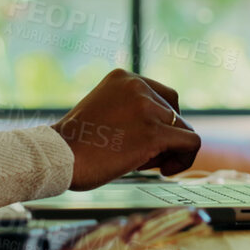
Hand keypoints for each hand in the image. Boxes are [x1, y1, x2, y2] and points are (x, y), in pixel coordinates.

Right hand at [50, 69, 200, 190]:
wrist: (58, 156)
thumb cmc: (75, 144)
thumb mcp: (103, 111)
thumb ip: (130, 111)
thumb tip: (164, 131)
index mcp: (124, 78)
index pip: (163, 96)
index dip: (160, 121)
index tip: (144, 140)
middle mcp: (138, 86)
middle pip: (174, 113)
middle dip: (165, 136)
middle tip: (144, 155)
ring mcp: (147, 108)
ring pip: (184, 129)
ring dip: (169, 150)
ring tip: (145, 164)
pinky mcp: (154, 133)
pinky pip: (191, 143)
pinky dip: (184, 160)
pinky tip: (164, 171)